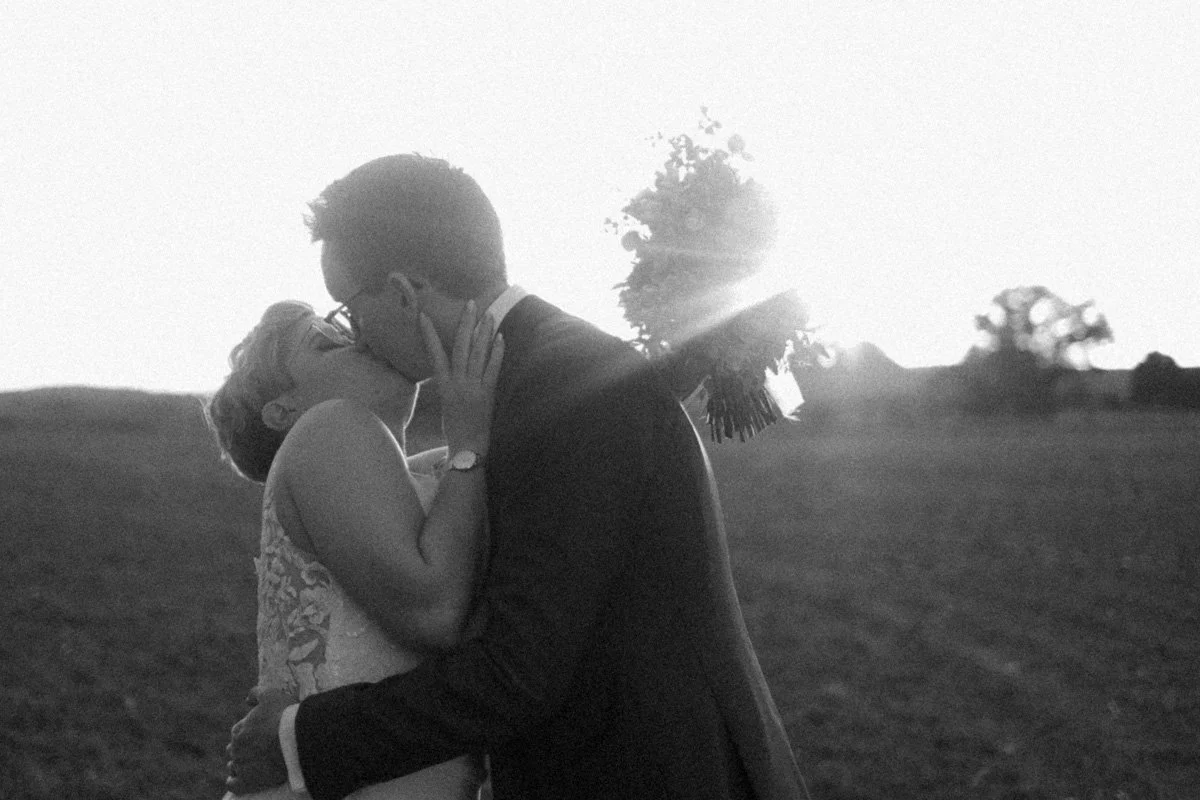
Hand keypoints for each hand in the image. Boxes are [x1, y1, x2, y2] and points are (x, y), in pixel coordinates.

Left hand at [225, 687, 291, 794]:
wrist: (296, 739)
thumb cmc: (285, 715)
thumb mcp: (271, 694)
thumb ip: (256, 693)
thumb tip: (247, 699)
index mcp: (239, 729)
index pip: (238, 732)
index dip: (249, 732)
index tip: (260, 734)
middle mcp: (236, 748)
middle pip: (235, 749)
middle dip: (244, 748)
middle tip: (259, 748)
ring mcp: (241, 765)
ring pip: (234, 766)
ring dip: (240, 764)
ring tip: (253, 764)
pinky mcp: (247, 781)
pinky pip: (234, 784)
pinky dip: (235, 782)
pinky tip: (241, 779)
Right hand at [421, 301, 503, 454]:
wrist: (467, 449)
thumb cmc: (456, 429)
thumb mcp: (447, 404)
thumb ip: (450, 384)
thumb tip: (455, 367)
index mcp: (444, 386)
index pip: (434, 354)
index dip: (428, 334)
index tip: (424, 316)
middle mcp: (457, 383)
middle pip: (460, 347)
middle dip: (465, 324)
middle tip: (470, 304)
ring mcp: (473, 388)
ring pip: (477, 354)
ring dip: (483, 333)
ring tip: (488, 315)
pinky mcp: (488, 394)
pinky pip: (493, 369)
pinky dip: (497, 352)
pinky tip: (501, 338)